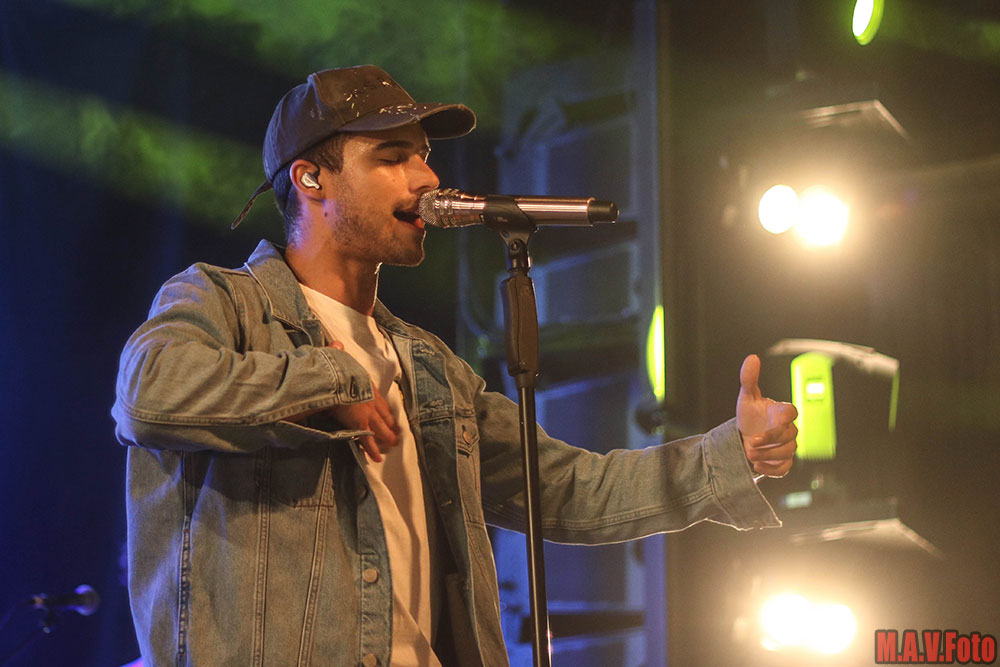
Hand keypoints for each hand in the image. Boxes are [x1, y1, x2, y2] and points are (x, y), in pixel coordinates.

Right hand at [327, 341, 398, 462]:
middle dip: (391, 426)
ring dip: (387, 438)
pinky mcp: (360, 424)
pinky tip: (377, 458)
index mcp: (366, 385)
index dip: (385, 410)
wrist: (335, 379)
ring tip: (392, 446)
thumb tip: (337, 344)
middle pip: (384, 416)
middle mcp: (370, 400)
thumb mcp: (337, 357)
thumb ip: (337, 353)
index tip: (391, 417)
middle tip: (397, 435)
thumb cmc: (335, 368)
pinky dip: (372, 450)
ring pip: (380, 429)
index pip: (379, 400)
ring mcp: (367, 413)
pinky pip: (367, 440)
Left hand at [736, 354, 797, 477]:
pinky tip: (757, 464)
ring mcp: (788, 447)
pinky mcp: (783, 463)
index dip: (787, 414)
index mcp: (781, 413)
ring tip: (749, 452)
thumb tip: (752, 357)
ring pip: (787, 452)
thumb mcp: (746, 398)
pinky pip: (784, 468)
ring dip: (768, 453)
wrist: (743, 440)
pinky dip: (771, 468)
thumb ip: (749, 378)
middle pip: (789, 435)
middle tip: (750, 442)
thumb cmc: (749, 417)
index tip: (777, 417)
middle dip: (769, 439)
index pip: (792, 412)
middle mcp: (788, 430)